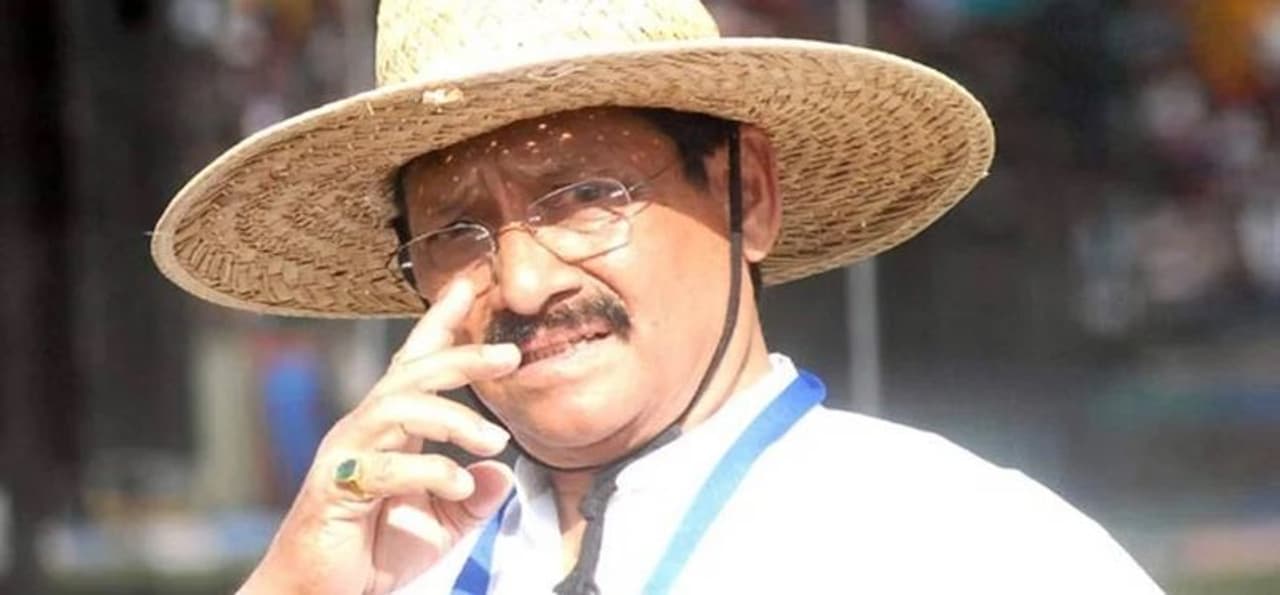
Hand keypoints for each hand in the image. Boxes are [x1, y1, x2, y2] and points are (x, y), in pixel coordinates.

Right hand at [240, 280, 521, 593]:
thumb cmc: (372, 553)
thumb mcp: (441, 524)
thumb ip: (472, 497)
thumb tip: (502, 473)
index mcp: (389, 430)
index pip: (416, 364)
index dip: (441, 323)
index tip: (470, 285)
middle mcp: (364, 431)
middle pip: (412, 373)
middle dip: (462, 356)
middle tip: (510, 355)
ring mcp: (346, 456)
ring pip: (398, 407)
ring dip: (454, 418)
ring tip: (494, 441)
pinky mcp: (336, 490)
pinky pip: (385, 467)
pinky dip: (429, 471)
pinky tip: (459, 485)